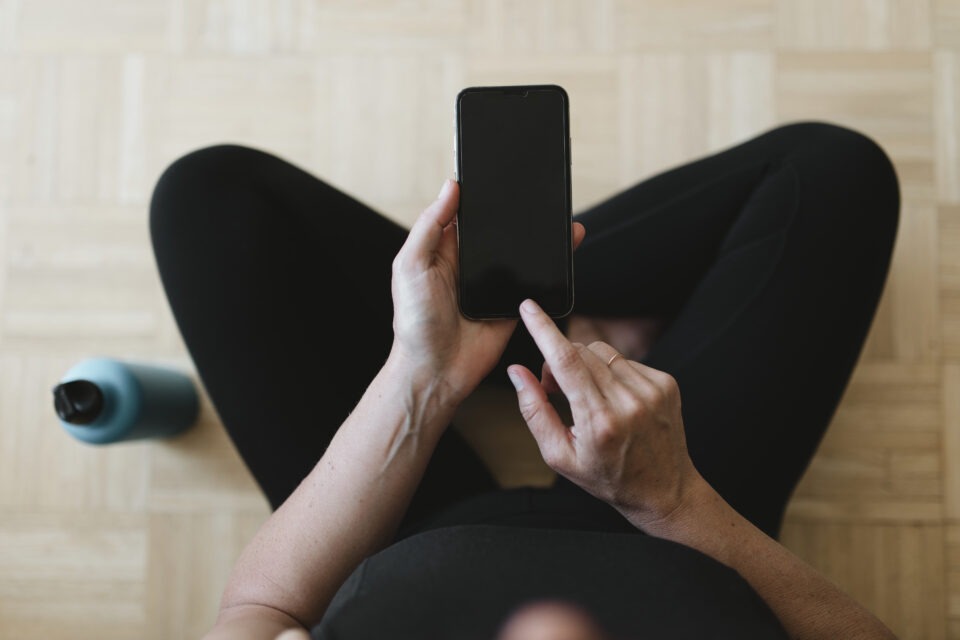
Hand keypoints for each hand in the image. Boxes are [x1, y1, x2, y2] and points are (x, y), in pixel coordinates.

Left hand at [389, 179, 585, 405]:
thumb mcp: (411, 265)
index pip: (465, 211)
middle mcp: (469, 263)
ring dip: (538, 236)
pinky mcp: (513, 304)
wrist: (436, 371)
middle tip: (537, 187)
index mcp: (443, 248)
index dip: (479, 192)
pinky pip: (535, 280)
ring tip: (558, 213)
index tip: (496, 168)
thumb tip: (450, 187)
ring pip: (521, 252)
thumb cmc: (414, 321)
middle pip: (498, 229)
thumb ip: (430, 225)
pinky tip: (564, 247)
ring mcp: (493, 283)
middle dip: (516, 211)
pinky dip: (551, 266)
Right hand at [506, 298, 700, 530]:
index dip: (543, 329)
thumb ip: (534, 410)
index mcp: (599, 422)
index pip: (565, 360)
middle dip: (559, 361)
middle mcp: (628, 402)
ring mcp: (652, 390)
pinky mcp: (666, 383)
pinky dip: (611, 372)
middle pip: (580, 352)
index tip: (529, 308)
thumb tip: (517, 372)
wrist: (664, 490)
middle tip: (555, 389)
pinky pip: (625, 360)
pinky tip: (613, 398)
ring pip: (602, 352)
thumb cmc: (609, 477)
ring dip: (586, 365)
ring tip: (586, 395)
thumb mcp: (560, 455)